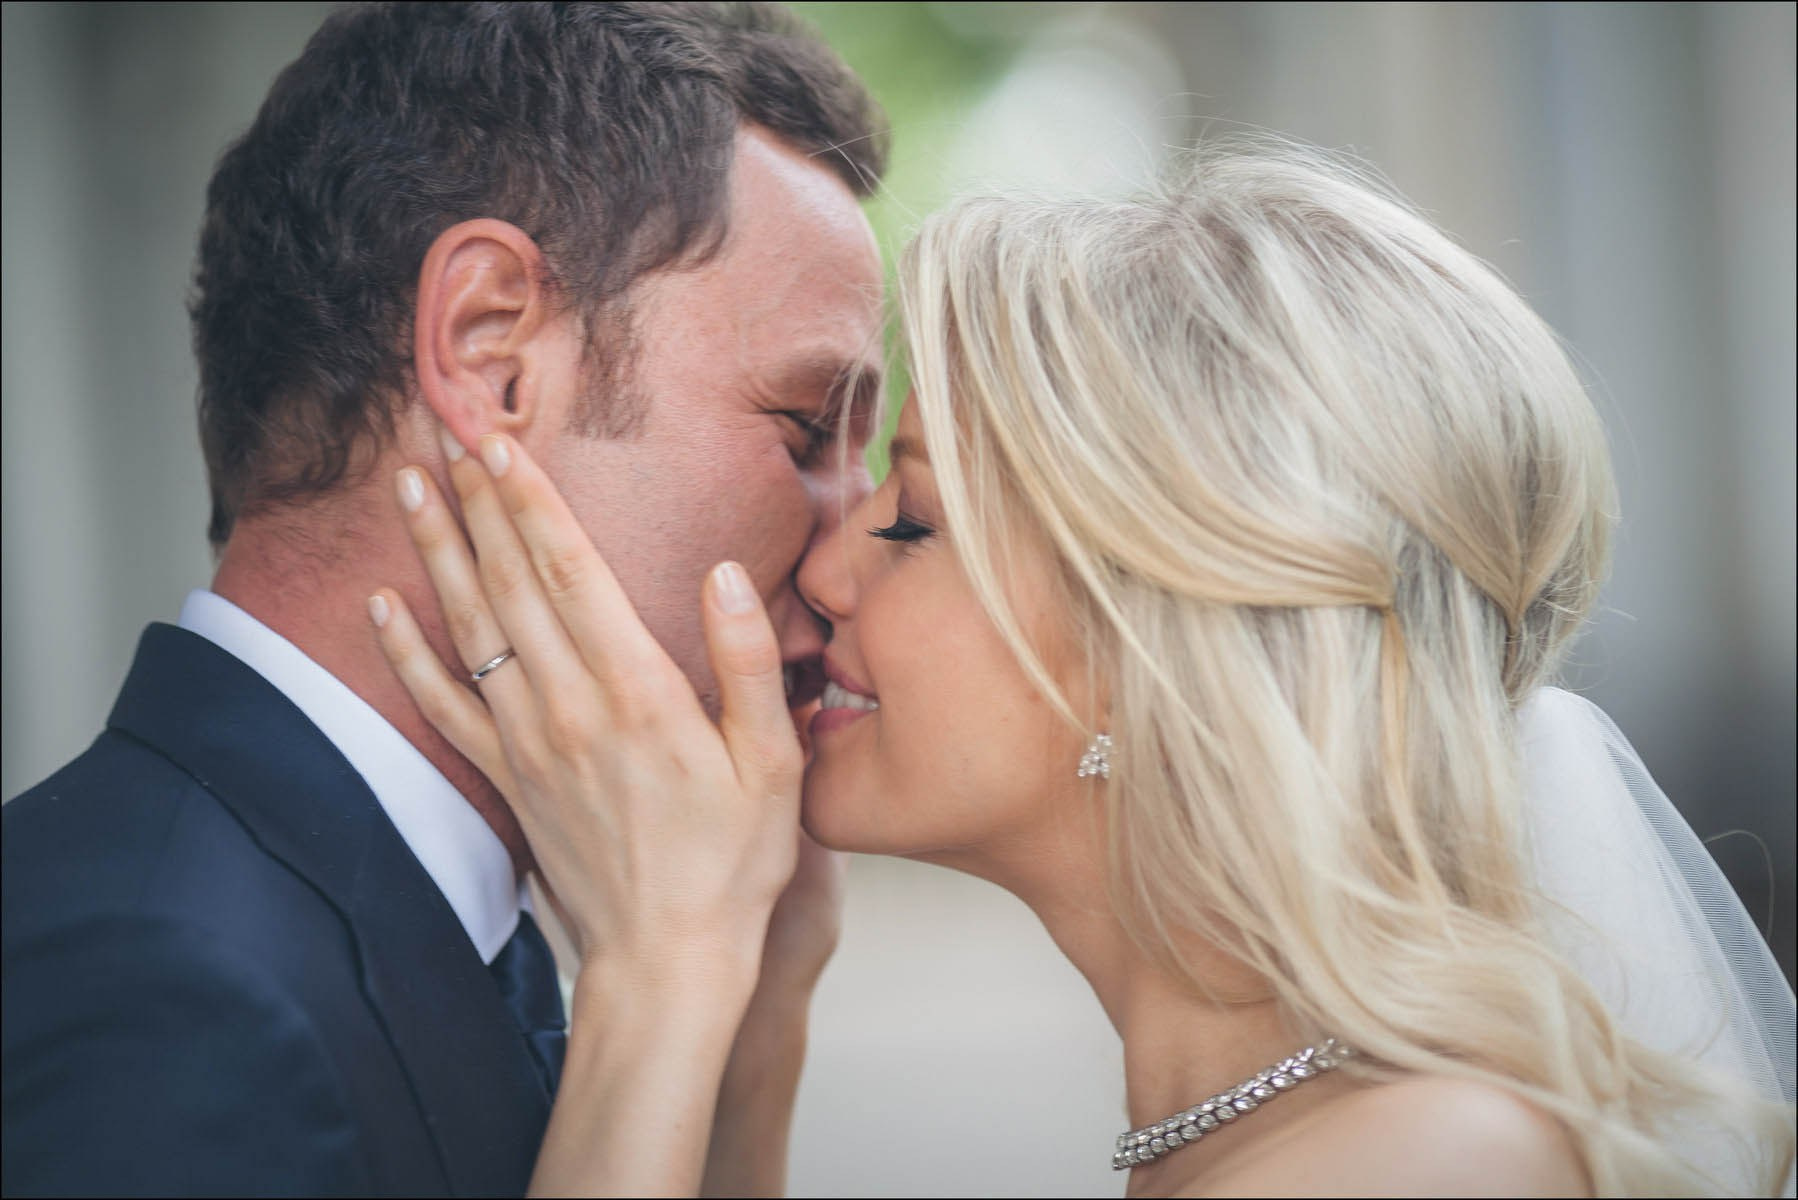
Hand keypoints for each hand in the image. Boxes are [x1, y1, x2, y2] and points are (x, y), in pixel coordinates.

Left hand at [371, 433, 802, 991]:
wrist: (669, 956)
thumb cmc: (733, 860)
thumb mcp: (773, 762)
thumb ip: (750, 663)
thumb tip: (727, 573)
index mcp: (637, 691)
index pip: (569, 571)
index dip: (532, 501)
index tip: (502, 440)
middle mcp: (568, 706)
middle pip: (508, 583)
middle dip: (477, 501)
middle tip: (444, 430)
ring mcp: (527, 743)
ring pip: (467, 629)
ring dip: (435, 552)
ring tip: (406, 488)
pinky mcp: (507, 779)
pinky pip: (440, 706)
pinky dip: (404, 653)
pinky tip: (379, 608)